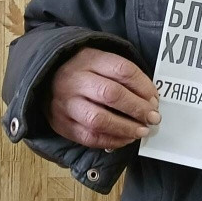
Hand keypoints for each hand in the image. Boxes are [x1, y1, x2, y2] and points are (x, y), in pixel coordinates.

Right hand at [46, 48, 160, 149]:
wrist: (46, 79)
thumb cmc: (84, 72)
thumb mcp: (100, 61)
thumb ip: (123, 76)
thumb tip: (151, 100)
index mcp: (89, 59)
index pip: (122, 70)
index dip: (144, 86)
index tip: (155, 99)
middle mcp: (75, 80)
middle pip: (112, 94)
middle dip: (138, 109)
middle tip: (153, 118)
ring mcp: (66, 103)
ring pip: (99, 120)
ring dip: (126, 128)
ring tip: (142, 131)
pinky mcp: (62, 124)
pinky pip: (89, 137)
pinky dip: (112, 140)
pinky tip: (125, 139)